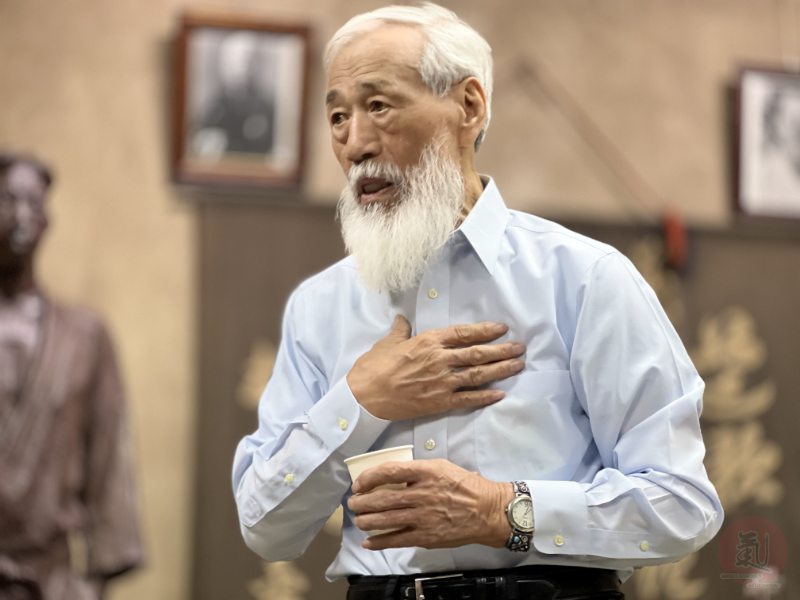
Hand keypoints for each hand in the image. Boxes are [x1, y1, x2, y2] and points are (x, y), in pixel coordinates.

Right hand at [346, 315, 525, 420]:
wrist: (365, 396)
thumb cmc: (374, 367)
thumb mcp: (388, 342)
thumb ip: (401, 331)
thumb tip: (403, 320)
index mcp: (428, 341)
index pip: (464, 333)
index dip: (485, 330)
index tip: (502, 328)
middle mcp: (440, 359)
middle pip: (478, 353)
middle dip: (502, 350)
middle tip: (520, 348)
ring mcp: (441, 382)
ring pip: (478, 374)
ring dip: (500, 370)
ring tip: (518, 365)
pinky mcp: (439, 402)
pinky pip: (468, 398)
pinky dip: (485, 396)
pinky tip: (500, 393)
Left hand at [347, 459, 515, 549]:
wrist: (487, 510)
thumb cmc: (465, 485)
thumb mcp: (441, 467)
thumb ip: (417, 471)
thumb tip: (392, 476)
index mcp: (425, 472)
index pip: (389, 472)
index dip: (369, 478)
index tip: (359, 483)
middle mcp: (422, 494)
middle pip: (383, 498)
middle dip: (362, 502)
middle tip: (352, 503)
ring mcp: (423, 517)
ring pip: (386, 519)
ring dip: (366, 521)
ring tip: (358, 520)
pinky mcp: (427, 536)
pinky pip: (397, 540)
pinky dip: (380, 542)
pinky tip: (368, 542)